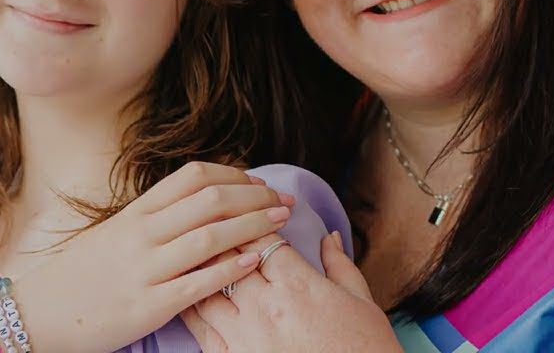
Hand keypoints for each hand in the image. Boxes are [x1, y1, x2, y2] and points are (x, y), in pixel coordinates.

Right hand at [12, 161, 294, 352]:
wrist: (40, 313)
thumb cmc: (82, 274)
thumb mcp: (115, 233)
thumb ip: (154, 217)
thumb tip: (200, 202)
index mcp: (136, 212)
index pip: (193, 177)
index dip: (234, 175)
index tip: (259, 183)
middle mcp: (142, 234)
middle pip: (210, 200)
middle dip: (255, 197)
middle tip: (284, 200)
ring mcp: (146, 268)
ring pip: (211, 236)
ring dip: (254, 226)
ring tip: (281, 223)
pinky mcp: (150, 304)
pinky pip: (199, 282)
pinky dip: (231, 268)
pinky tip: (255, 260)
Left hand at [181, 231, 399, 352]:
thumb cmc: (365, 350)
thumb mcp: (361, 301)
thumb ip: (339, 264)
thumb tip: (328, 237)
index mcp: (299, 286)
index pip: (259, 238)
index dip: (250, 221)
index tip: (246, 214)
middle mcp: (266, 308)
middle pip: (227, 257)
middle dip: (219, 236)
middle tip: (211, 223)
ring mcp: (245, 337)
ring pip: (206, 288)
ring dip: (200, 268)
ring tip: (193, 253)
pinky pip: (200, 328)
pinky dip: (191, 306)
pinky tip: (187, 294)